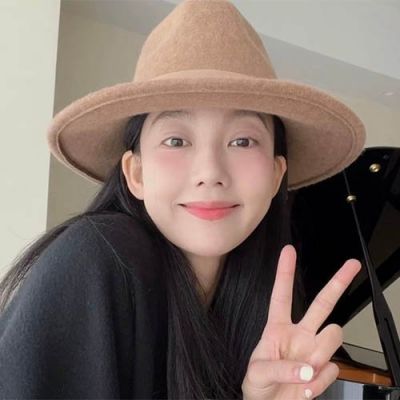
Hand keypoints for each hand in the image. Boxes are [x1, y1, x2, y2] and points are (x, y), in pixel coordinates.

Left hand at [241, 244, 360, 399]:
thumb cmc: (259, 385)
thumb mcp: (257, 373)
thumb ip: (278, 368)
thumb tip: (305, 368)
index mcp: (277, 328)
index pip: (281, 295)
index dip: (285, 272)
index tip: (288, 250)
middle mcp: (299, 334)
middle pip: (322, 303)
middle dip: (337, 282)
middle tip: (352, 265)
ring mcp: (313, 351)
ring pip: (333, 336)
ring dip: (319, 354)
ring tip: (303, 372)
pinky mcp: (324, 370)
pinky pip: (333, 369)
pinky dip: (320, 382)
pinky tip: (307, 385)